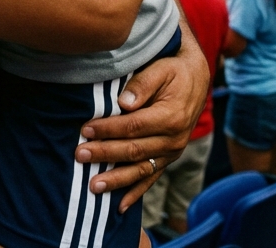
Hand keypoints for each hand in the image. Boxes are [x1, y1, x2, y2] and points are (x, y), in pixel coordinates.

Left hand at [75, 39, 209, 210]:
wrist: (195, 78)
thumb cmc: (173, 70)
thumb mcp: (160, 69)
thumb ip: (142, 84)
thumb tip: (123, 103)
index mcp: (170, 117)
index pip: (133, 126)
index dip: (108, 129)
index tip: (85, 129)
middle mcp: (173, 139)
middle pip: (134, 150)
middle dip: (105, 154)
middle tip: (79, 155)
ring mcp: (172, 152)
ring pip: (141, 170)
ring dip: (116, 180)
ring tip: (93, 186)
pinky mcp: (168, 158)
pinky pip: (151, 178)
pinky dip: (135, 192)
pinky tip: (119, 206)